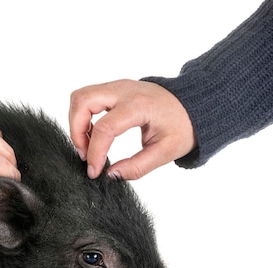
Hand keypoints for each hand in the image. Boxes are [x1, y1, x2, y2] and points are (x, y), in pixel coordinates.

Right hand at [69, 79, 196, 179]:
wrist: (195, 103)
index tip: (94, 171)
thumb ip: (137, 166)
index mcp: (139, 105)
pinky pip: (88, 99)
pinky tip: (94, 135)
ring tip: (87, 144)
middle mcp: (124, 90)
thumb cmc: (184, 125)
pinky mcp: (114, 90)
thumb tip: (110, 175)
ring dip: (77, 122)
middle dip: (76, 130)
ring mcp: (117, 87)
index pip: (104, 128)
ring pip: (80, 97)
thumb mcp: (166, 151)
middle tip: (84, 153)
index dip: (95, 153)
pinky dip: (83, 117)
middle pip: (82, 101)